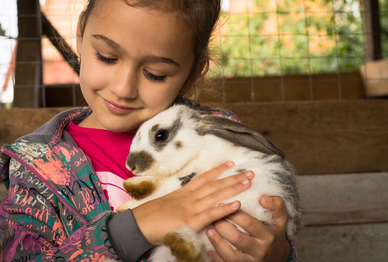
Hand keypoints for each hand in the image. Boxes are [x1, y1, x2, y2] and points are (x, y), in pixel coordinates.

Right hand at [131, 162, 253, 245]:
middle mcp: (189, 198)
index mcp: (183, 193)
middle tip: (250, 171)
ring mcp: (191, 209)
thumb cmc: (150, 217)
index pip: (204, 178)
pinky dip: (225, 208)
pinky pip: (211, 214)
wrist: (138, 225)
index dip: (218, 170)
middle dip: (233, 177)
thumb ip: (180, 203)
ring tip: (248, 181)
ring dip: (234, 188)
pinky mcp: (191, 222)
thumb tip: (188, 203)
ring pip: (216, 195)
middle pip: (215, 184)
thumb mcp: (167, 205)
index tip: (230, 163)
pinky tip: (238, 204)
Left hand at [206, 196, 290, 261]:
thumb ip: (276, 206)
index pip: (249, 223)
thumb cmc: (275, 234)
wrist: (279, 258)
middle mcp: (260, 250)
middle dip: (222, 226)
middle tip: (212, 216)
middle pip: (237, 238)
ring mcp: (251, 261)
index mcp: (268, 236)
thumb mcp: (281, 220)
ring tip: (209, 230)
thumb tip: (263, 197)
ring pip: (231, 255)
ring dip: (217, 243)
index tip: (222, 204)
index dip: (234, 213)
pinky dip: (217, 259)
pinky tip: (209, 250)